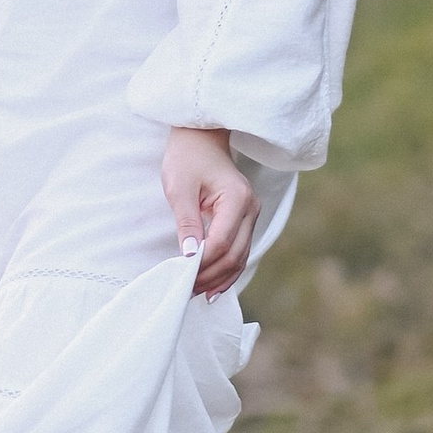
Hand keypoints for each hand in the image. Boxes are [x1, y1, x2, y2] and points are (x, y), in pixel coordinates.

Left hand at [162, 126, 256, 296]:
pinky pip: (240, 250)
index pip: (222, 242)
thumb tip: (190, 256)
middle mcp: (251, 208)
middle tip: (187, 290)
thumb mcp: (179, 188)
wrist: (201, 139)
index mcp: (237, 197)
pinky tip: (213, 285)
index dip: (203, 263)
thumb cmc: (187, 158)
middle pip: (235, 254)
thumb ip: (187, 223)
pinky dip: (227, 269)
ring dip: (220, 277)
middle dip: (211, 275)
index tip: (182, 275)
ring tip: (198, 293)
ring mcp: (252, 214)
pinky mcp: (246, 219)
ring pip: (241, 257)